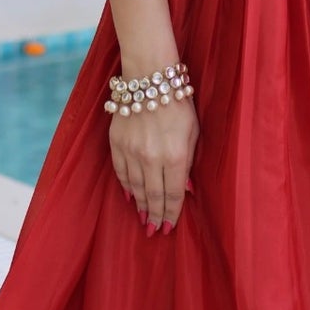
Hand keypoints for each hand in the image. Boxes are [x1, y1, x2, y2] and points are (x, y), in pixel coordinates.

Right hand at [109, 99, 199, 234]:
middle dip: (155, 216)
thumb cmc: (178, 103)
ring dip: (140, 206)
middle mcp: (151, 158)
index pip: (173, 194)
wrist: (149, 78)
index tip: (170, 227)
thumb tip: (185, 189)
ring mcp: (131, 152)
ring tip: (144, 219)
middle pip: (153, 196)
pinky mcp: (116, 144)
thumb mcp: (193, 132)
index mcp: (174, 156)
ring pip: (135, 187)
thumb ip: (188, 162)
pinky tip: (130, 197)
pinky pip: (120, 172)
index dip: (172, 213)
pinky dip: (125, 187)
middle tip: (155, 231)